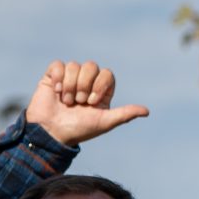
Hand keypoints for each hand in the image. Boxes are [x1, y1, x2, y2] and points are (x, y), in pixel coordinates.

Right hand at [25, 60, 148, 146]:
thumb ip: (125, 114)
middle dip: (85, 85)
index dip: (100, 85)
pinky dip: (58, 78)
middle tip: (79, 102)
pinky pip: (58, 65)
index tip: (92, 102)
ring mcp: (69, 78)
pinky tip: (56, 92)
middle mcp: (86, 82)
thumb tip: (146, 111)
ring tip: (66, 102)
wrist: (52, 133)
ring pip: (75, 65)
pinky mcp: (53, 77)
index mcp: (100, 91)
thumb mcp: (104, 122)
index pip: (107, 74)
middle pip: (92, 66)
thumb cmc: (79, 130)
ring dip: (70, 86)